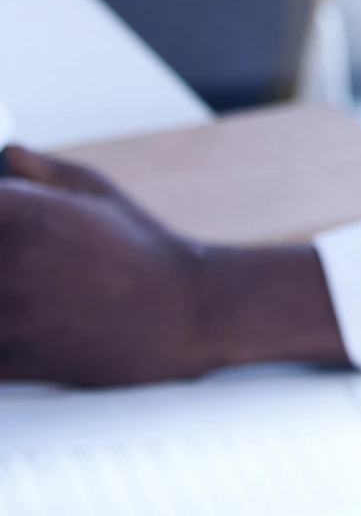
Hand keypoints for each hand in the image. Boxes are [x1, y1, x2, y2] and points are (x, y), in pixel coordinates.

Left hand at [0, 146, 345, 383]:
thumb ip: (35, 169)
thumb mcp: (93, 189)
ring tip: (9, 287)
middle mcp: (4, 261)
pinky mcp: (10, 361)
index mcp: (15, 210)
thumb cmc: (142, 248)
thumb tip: (6, 154)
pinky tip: (13, 316)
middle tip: (7, 265)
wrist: (187, 313)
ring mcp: (5, 314)